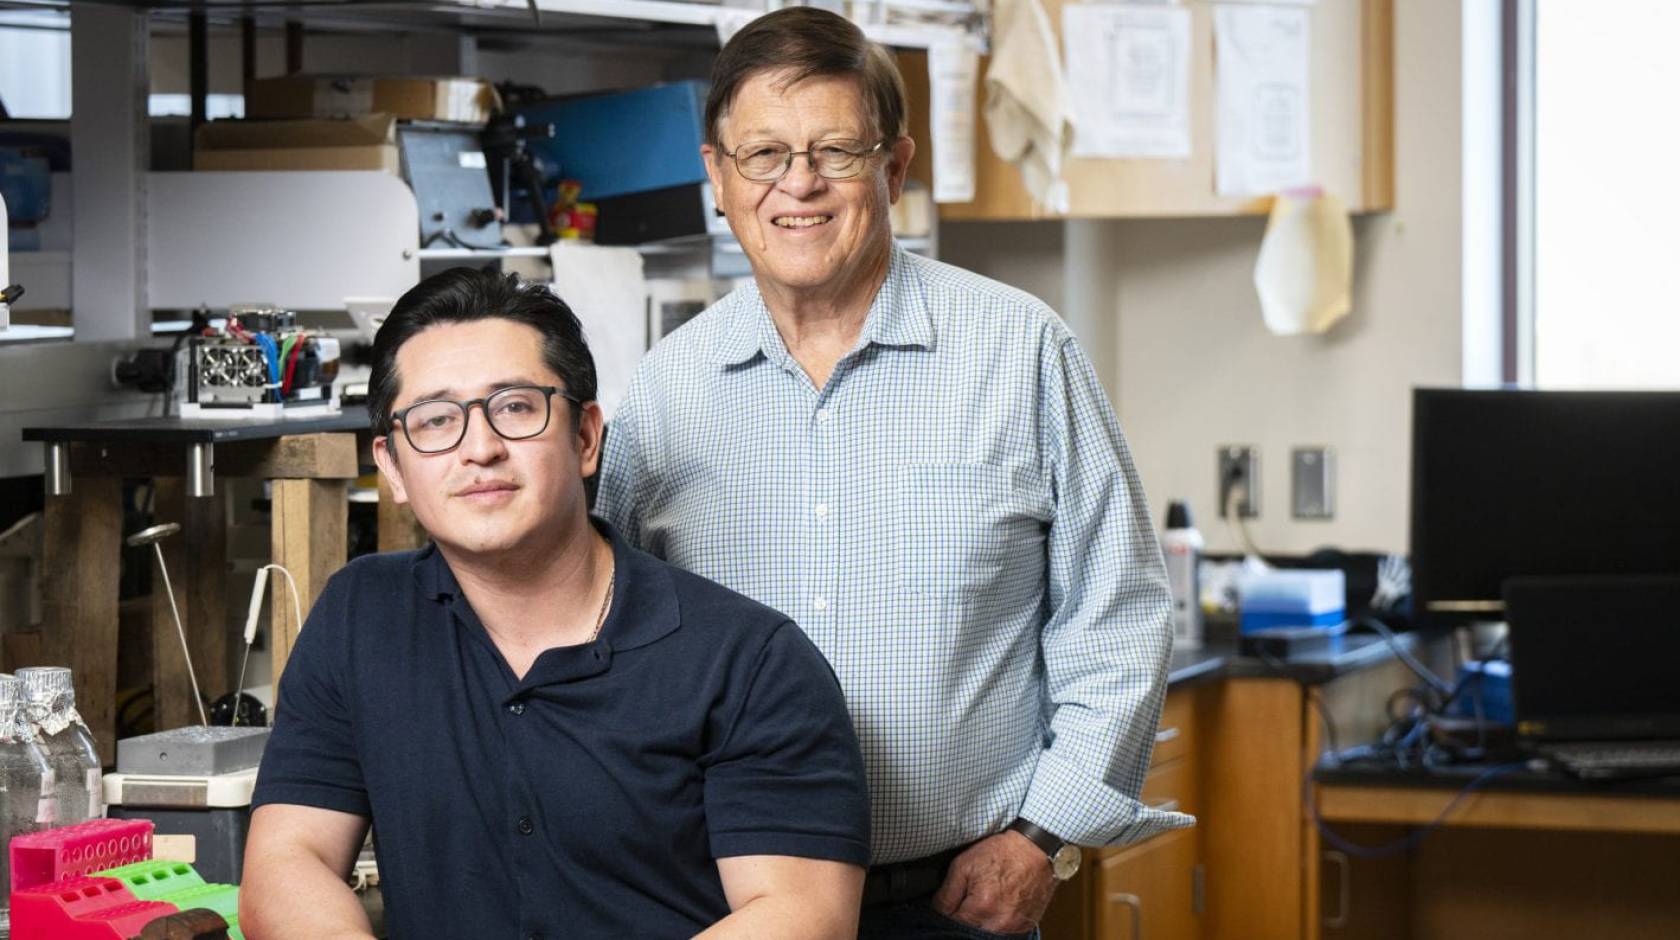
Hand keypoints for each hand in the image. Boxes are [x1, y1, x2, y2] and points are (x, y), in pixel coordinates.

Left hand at [930, 831, 1056, 933]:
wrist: (1035, 850)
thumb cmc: (1001, 853)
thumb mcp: (964, 864)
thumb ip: (947, 892)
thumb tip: (937, 911)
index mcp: (981, 906)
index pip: (952, 924)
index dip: (948, 913)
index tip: (952, 903)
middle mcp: (999, 922)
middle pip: (969, 932)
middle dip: (964, 919)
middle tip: (968, 901)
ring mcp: (1014, 926)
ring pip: (985, 934)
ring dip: (981, 922)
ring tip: (984, 902)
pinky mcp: (1025, 926)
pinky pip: (1003, 933)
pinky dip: (996, 923)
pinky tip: (997, 907)